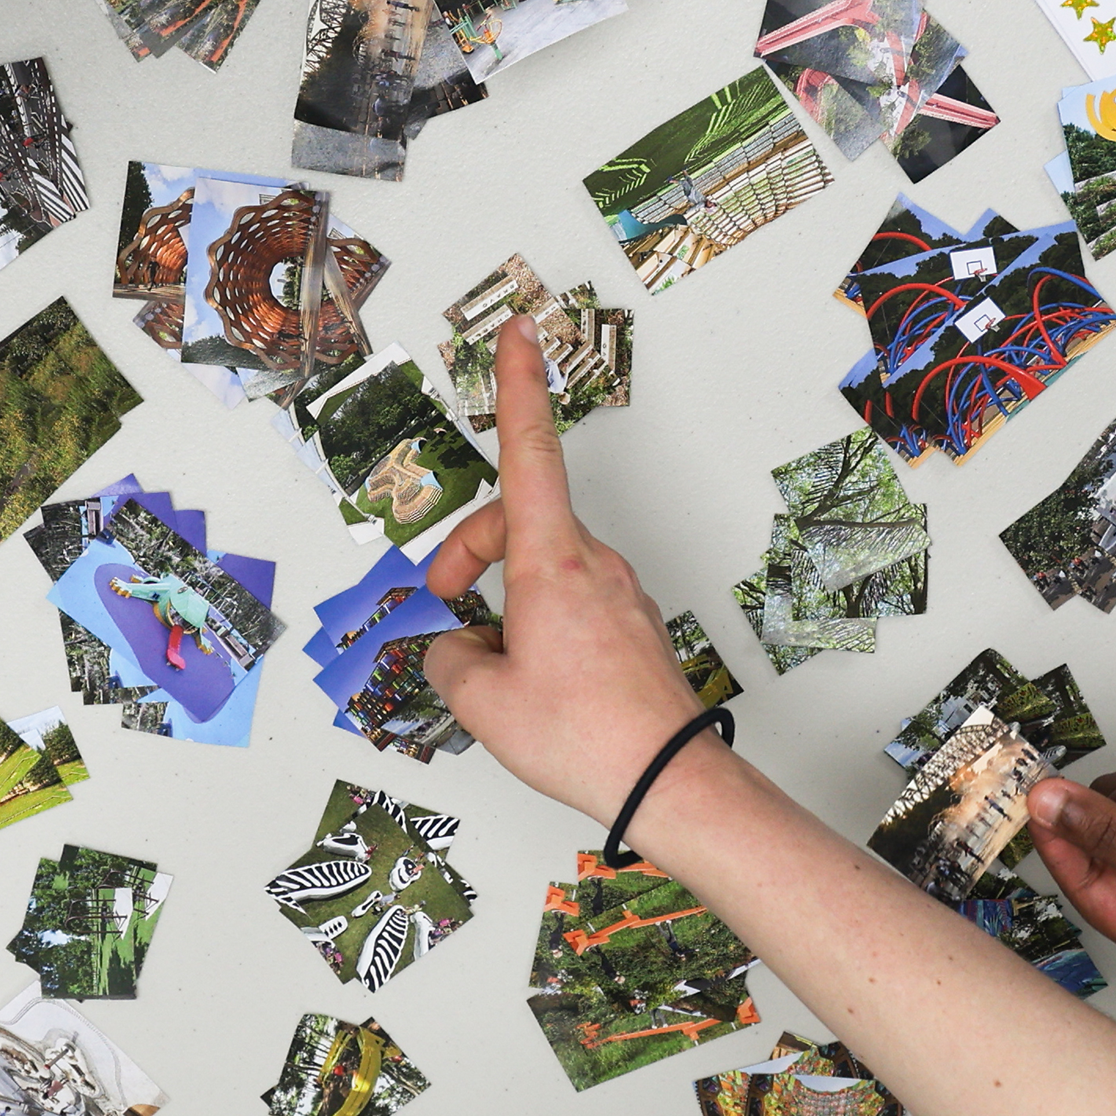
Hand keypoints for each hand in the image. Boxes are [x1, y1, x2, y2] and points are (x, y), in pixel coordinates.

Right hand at [423, 316, 705, 826]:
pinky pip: (573, 604)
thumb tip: (457, 648)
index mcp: (553, 562)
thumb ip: (451, 660)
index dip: (519, 388)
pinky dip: (539, 623)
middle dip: (472, 552)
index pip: (529, 452)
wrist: (668, 781)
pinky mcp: (633, 628)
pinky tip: (533, 678)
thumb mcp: (483, 701)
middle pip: (521, 523)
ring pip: (546, 569)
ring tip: (495, 664)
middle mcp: (594, 565)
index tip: (519, 334)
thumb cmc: (583, 735)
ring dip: (507, 597)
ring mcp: (621, 595)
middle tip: (446, 600)